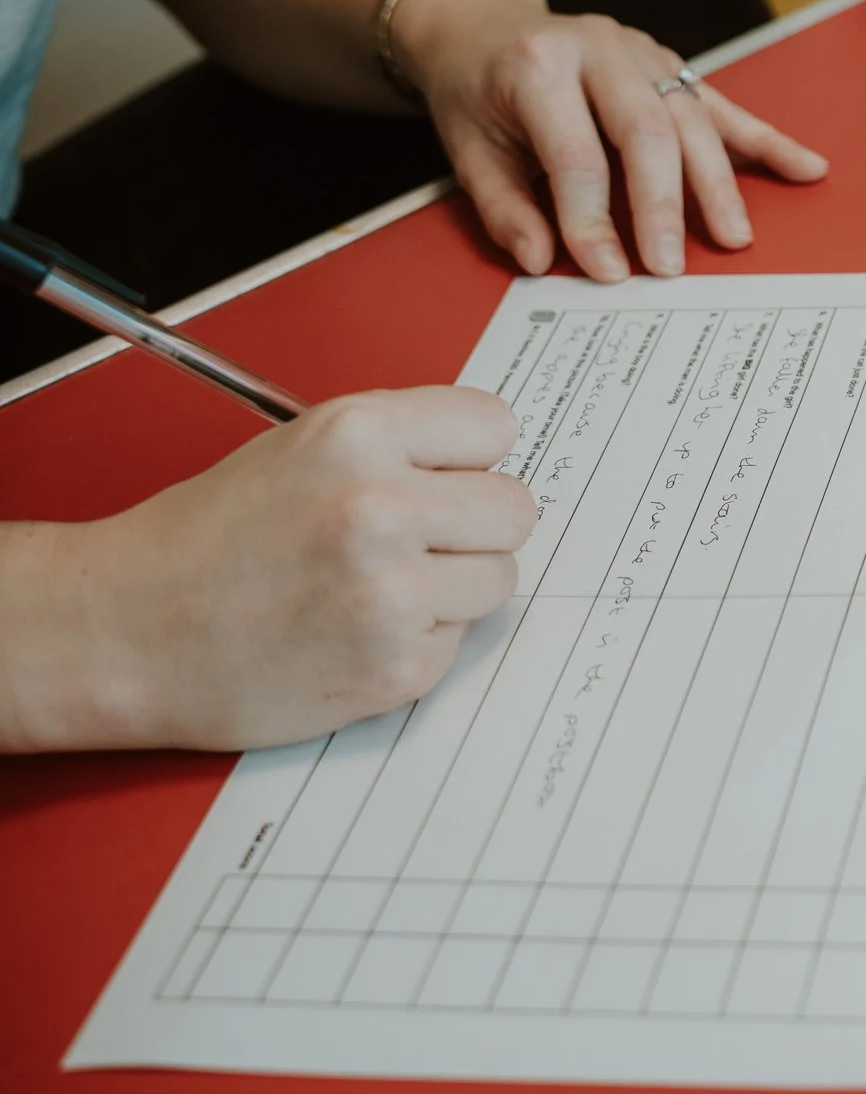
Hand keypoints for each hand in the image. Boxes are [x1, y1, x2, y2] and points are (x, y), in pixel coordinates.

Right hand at [25, 388, 532, 750]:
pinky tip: (353, 632)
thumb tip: (489, 462)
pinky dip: (419, 641)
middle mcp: (380, 506)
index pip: (496, 427)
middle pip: (514, 508)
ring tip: (376, 588)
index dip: (471, 456)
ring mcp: (392, 592)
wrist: (122, 631)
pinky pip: (459, 641)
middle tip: (418, 542)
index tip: (448, 474)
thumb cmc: (207, 540)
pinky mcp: (396, 667)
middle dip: (474, 526)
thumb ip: (398, 447)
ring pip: (499, 577)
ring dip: (454, 587)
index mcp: (358, 434)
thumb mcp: (299, 450)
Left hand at [393, 0, 828, 281]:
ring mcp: (643, 51)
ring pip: (691, 118)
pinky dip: (767, 141)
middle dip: (664, 204)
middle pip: (646, 131)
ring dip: (717, 183)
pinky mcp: (671, 64)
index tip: (608, 272)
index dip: (592, 216)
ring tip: (733, 237)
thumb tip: (541, 260)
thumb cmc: (477, 94)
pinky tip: (807, 169)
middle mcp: (598, 48)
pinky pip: (723, 106)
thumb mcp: (468, 150)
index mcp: (537, 66)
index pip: (576, 152)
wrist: (482, 24)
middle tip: (672, 267)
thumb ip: (504, 208)